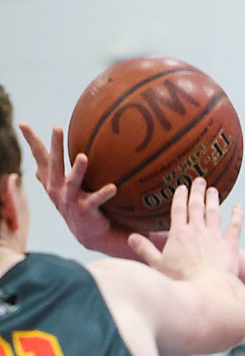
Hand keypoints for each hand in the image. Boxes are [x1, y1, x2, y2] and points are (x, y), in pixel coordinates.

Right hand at [18, 124, 133, 258]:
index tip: (21, 123)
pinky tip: (113, 187)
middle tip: (56, 127)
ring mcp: (70, 200)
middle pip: (54, 164)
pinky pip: (95, 200)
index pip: (40, 157)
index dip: (31, 140)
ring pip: (72, 182)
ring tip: (83, 157)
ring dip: (78, 170)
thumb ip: (49, 178)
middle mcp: (57, 189)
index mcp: (52, 181)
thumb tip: (35, 167)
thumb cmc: (76, 205)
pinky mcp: (85, 210)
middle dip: (55, 146)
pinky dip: (104, 193)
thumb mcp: (60, 190)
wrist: (88, 232)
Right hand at [128, 178, 242, 279]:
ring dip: (214, 200)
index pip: (179, 209)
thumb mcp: (157, 265)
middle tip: (200, 180)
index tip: (182, 187)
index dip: (180, 197)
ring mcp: (215, 237)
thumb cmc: (181, 281)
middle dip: (197, 192)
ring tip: (214, 190)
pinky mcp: (230, 246)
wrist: (208, 289)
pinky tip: (239, 206)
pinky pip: (235, 226)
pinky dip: (237, 214)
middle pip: (197, 206)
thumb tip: (131, 238)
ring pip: (215, 213)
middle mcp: (197, 231)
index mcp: (179, 234)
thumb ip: (145, 249)